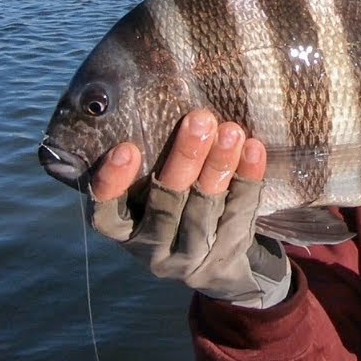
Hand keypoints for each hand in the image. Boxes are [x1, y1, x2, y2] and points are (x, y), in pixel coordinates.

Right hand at [88, 109, 290, 307]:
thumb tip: (151, 94)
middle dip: (184, 158)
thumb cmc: (173, 209)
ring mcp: (192, 255)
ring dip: (218, 165)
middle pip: (166, 203)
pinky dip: (248, 180)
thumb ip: (146, 163)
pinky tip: (253, 150)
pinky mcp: (227, 251)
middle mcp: (153, 249)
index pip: (107, 213)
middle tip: (199, 119)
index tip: (125, 148)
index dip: (112, 183)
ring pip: (204, 209)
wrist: (216, 265)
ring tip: (231, 130)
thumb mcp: (149, 196)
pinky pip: (239, 213)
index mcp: (125, 231)